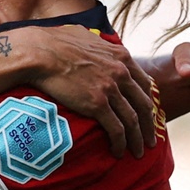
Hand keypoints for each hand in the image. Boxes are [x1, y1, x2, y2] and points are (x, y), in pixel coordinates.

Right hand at [29, 25, 155, 158]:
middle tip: (150, 138)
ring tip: (138, 153)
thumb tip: (94, 43)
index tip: (146, 113)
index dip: (147, 100)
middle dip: (149, 124)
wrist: (39, 52)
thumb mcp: (85, 36)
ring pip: (133, 120)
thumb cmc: (54, 42)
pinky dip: (120, 143)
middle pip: (143, 104)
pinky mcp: (97, 104)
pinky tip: (118, 152)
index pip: (144, 82)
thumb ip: (97, 43)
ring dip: (138, 139)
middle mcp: (121, 72)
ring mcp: (110, 89)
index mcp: (120, 56)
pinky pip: (116, 129)